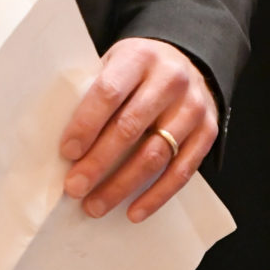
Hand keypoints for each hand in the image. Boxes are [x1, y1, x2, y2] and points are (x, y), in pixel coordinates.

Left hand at [59, 37, 217, 222]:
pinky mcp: (208, 132)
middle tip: (75, 187)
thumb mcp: (116, 63)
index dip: (86, 124)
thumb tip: (61, 139)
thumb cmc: (139, 69)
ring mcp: (193, 107)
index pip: (109, 92)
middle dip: (98, 162)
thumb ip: (95, 90)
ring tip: (95, 205)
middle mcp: (170, 80)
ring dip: (122, 185)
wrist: (187, 61)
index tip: (67, 152)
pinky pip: (182, 171)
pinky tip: (134, 211)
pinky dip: (156, 196)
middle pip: (130, 128)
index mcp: (139, 57)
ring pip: (155, 154)